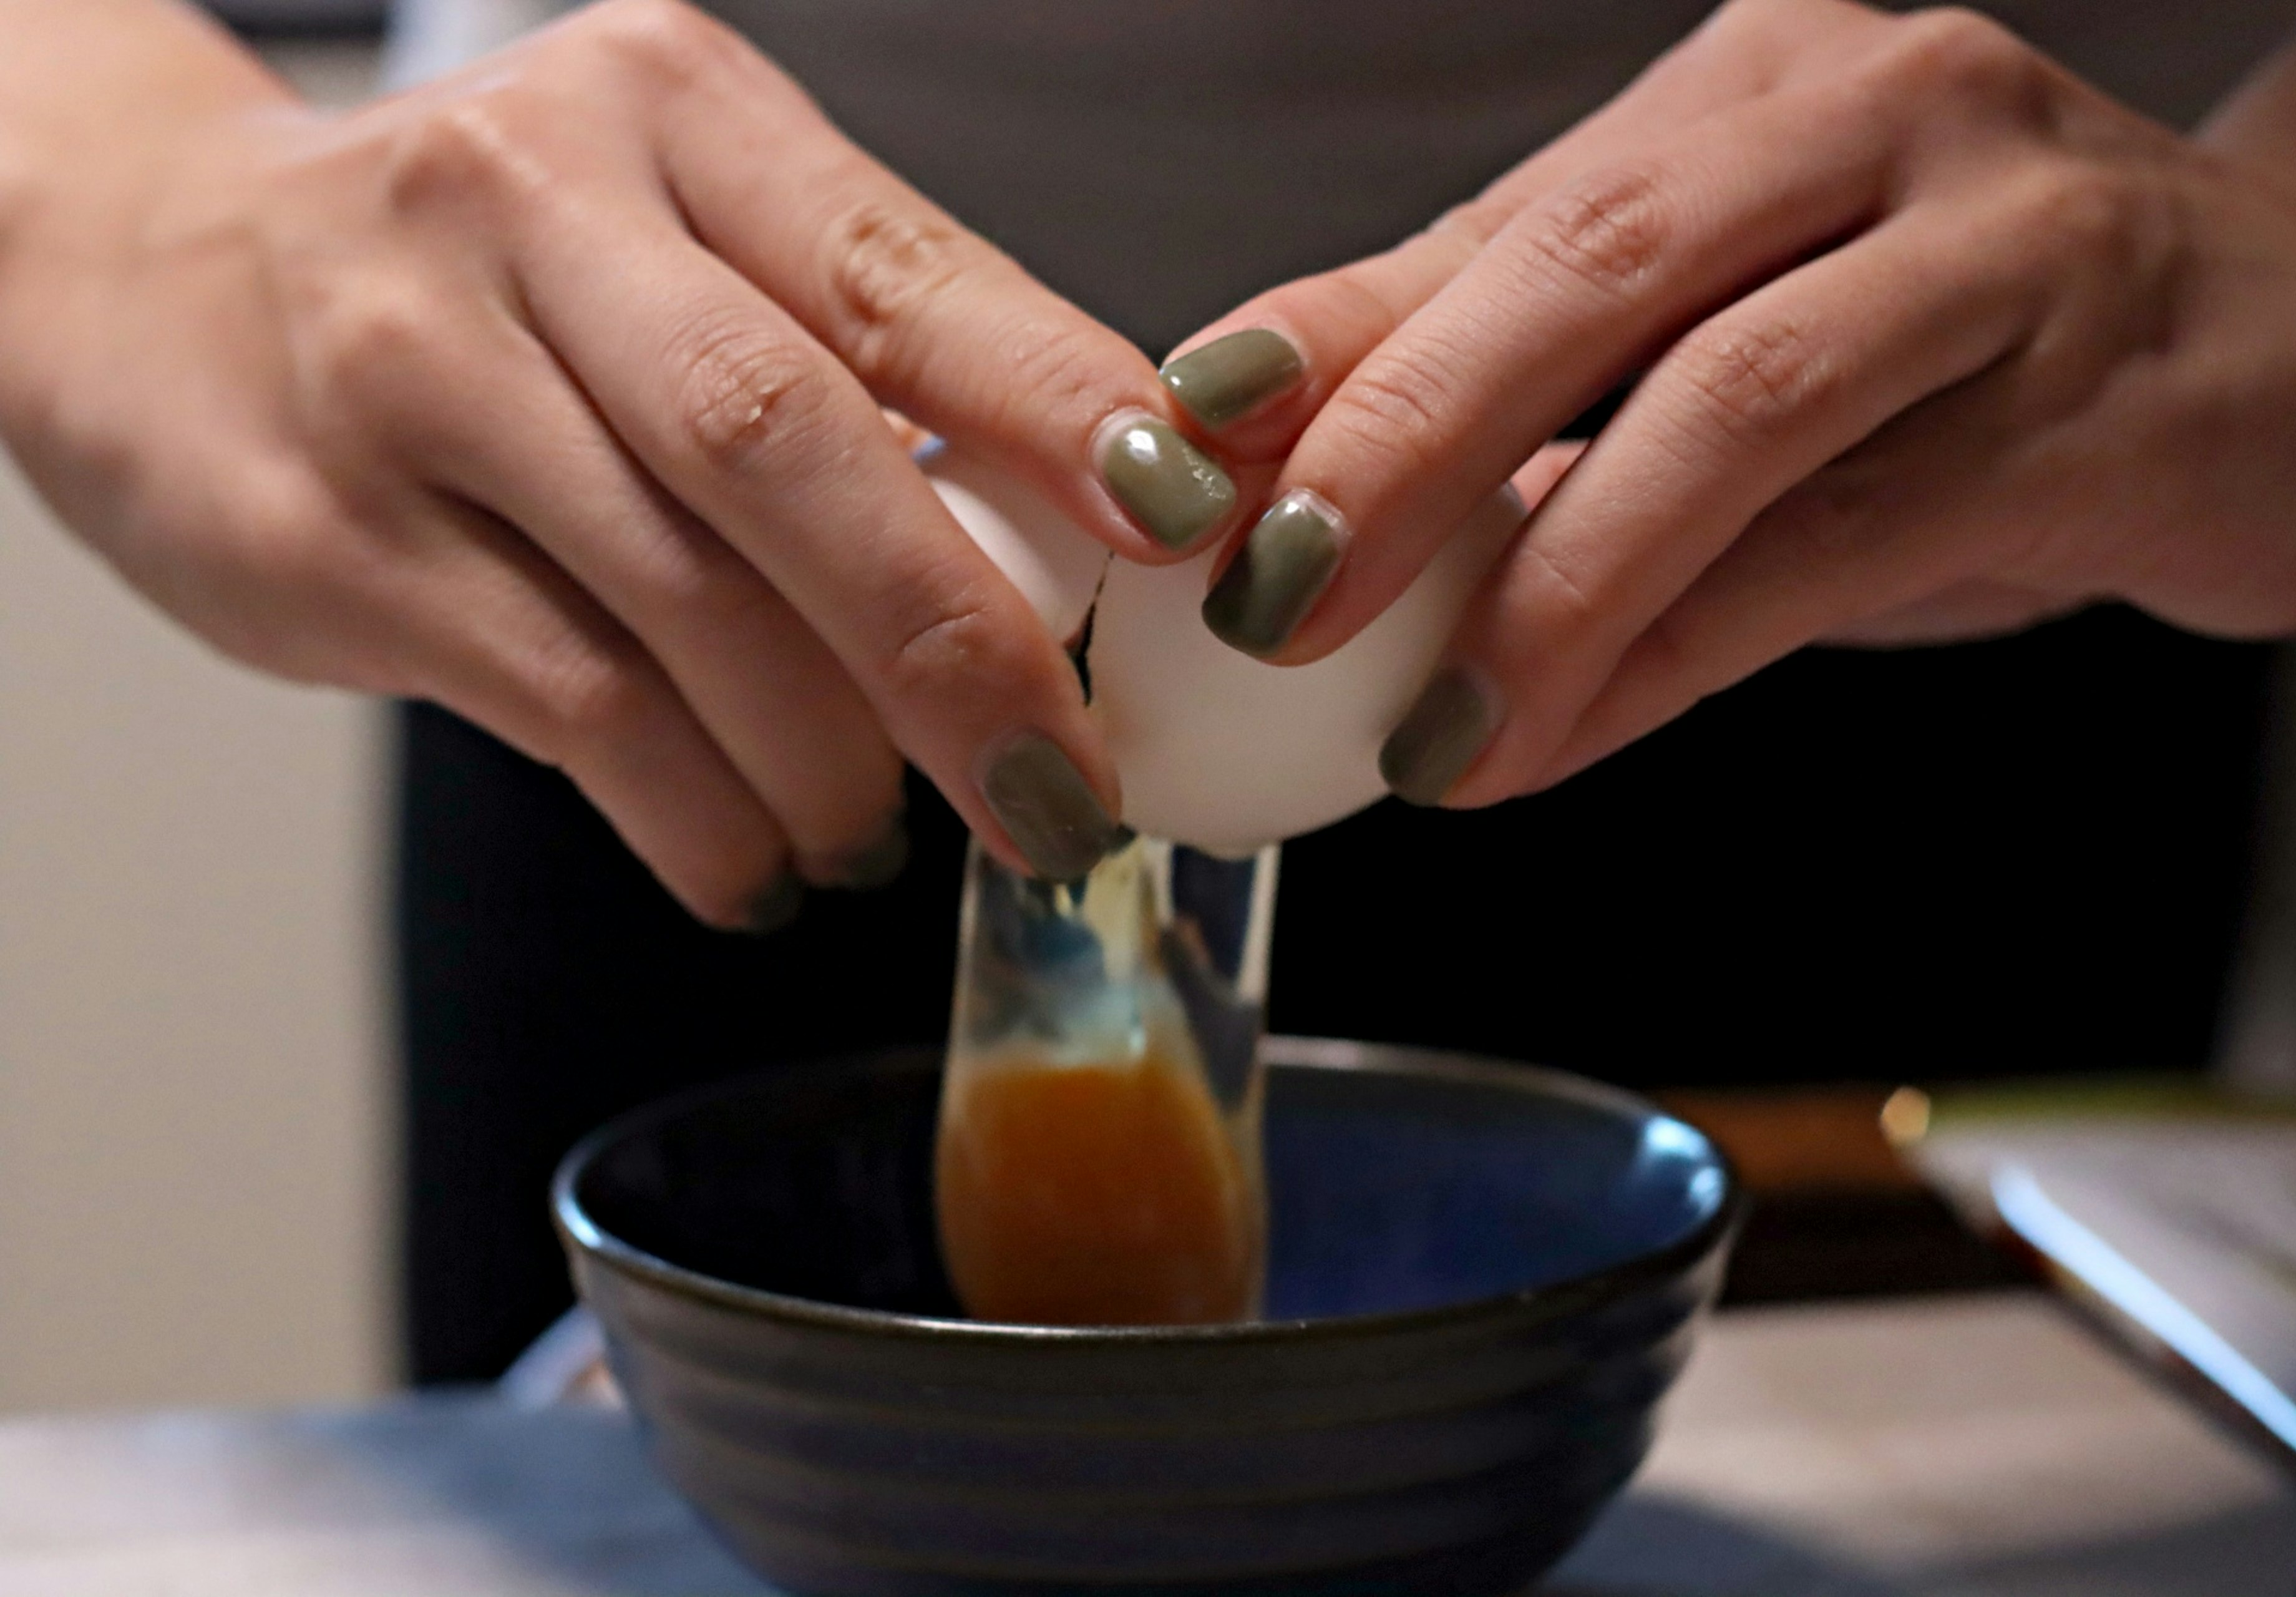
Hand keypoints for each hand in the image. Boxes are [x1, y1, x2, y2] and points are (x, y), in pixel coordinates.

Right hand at [0, 0, 1235, 919]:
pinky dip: (697, 813)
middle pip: (792, 445)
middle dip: (961, 648)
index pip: (908, 275)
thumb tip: (1081, 552)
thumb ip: (857, 358)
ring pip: (685, 604)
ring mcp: (411, 370)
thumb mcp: (674, 236)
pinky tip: (753, 858)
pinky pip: (570, 707)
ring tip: (883, 834)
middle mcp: (532, 209)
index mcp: (674, 115)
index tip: (1186, 539)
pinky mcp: (327, 532)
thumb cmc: (489, 277)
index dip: (1065, 416)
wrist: (147, 271)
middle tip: (1061, 793)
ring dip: (828, 759)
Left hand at [1166, 0, 2295, 806]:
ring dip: (1551, 582)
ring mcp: (2003, 244)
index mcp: (1750, 88)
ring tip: (1428, 730)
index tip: (1183, 464)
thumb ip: (1546, 390)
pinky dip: (1681, 650)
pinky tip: (1568, 734)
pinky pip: (1847, 537)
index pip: (1497, 218)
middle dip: (1409, 437)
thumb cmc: (1974, 352)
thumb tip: (1300, 502)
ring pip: (1733, 401)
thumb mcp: (1742, 327)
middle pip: (1600, 259)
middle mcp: (1875, 116)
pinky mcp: (2100, 402)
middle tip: (1268, 600)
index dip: (1325, 341)